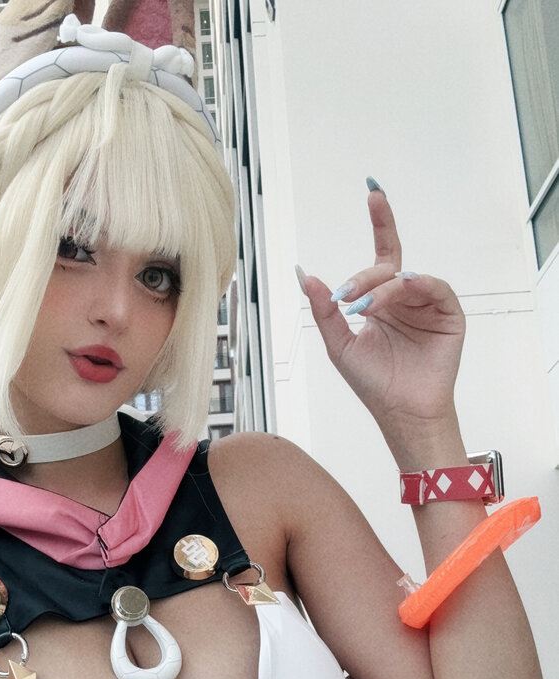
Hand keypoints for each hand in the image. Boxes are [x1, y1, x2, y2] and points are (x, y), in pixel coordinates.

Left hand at [301, 187, 465, 449]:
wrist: (400, 412)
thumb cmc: (373, 383)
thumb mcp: (339, 345)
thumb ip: (324, 310)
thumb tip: (304, 275)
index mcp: (382, 300)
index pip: (381, 254)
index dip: (380, 222)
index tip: (373, 192)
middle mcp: (406, 298)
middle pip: (388, 267)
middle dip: (365, 277)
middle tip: (347, 296)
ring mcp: (428, 305)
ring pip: (408, 278)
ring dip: (384, 288)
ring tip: (366, 307)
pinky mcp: (449, 315)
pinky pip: (436, 288)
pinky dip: (417, 286)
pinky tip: (402, 290)